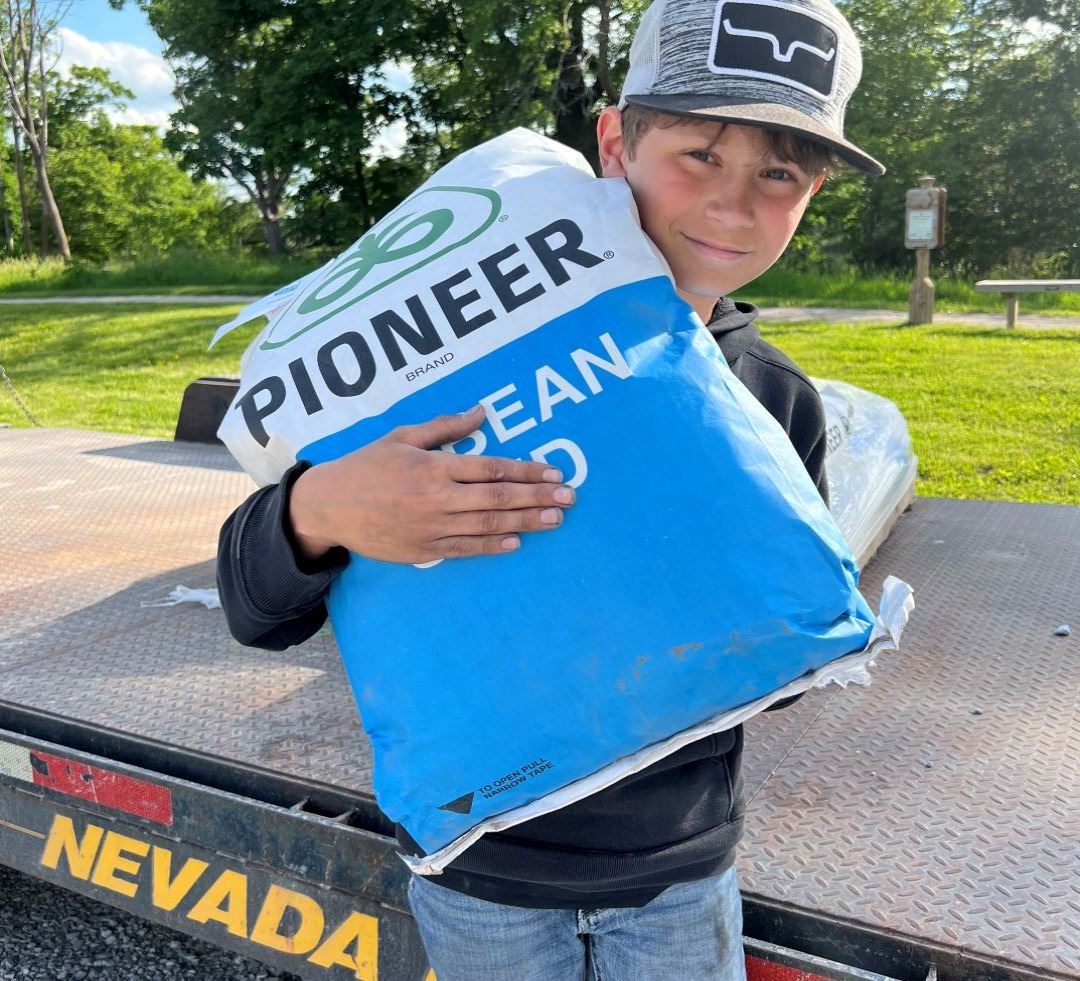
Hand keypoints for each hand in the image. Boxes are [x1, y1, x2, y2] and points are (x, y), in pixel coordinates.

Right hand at [287, 405, 574, 563]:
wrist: (328, 506)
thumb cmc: (366, 466)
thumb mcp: (403, 436)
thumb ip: (445, 427)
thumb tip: (482, 411)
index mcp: (433, 466)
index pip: (492, 468)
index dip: (527, 471)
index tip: (554, 473)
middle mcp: (436, 498)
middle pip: (498, 497)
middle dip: (538, 498)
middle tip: (569, 499)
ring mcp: (430, 527)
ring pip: (488, 525)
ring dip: (525, 523)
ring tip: (554, 521)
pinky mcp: (422, 550)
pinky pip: (465, 548)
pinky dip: (492, 545)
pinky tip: (516, 542)